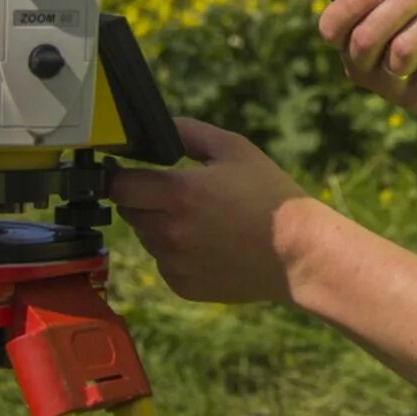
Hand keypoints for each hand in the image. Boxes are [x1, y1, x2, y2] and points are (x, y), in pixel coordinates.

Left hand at [105, 117, 323, 304]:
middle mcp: (170, 232)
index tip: (129, 171)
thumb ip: (187, 132)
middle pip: (128, 211)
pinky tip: (208, 244)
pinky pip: (163, 263)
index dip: (120, 175)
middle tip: (177, 194)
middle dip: (143, 199)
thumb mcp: (234, 149)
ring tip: (202, 219)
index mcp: (180, 193)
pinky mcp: (182, 286)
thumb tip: (154, 129)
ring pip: (146, 237)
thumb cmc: (270, 197)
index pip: (118, 185)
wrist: (298, 253)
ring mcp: (175, 263)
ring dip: (159, 225)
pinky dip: (175, 253)